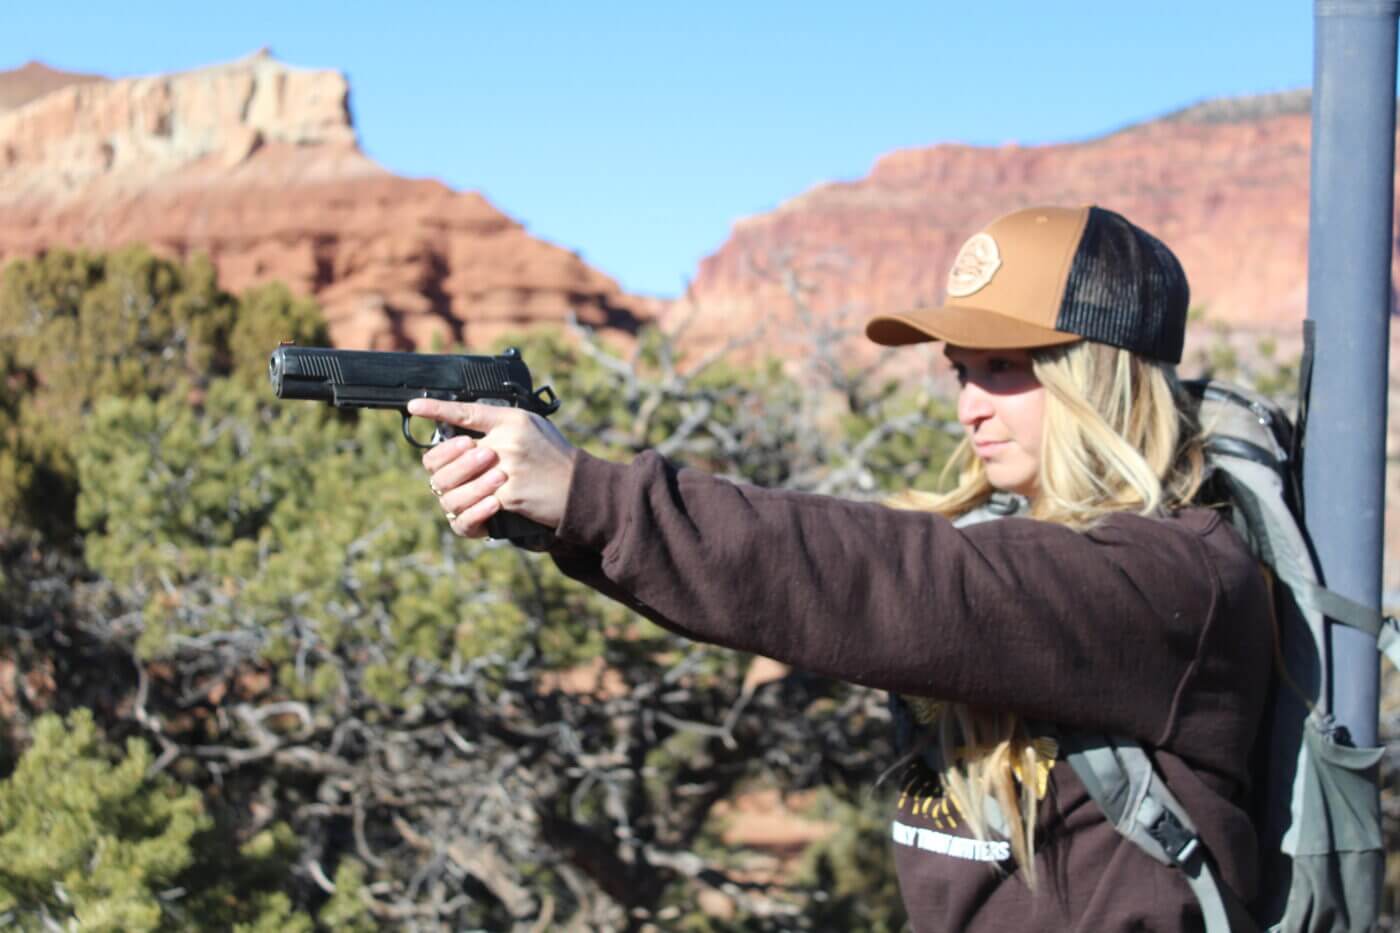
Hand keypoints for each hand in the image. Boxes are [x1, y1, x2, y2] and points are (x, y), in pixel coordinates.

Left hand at [407, 399, 577, 537]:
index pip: (466, 411)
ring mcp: (506, 469)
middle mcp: (506, 441)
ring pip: (458, 481)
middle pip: (452, 452)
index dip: (436, 407)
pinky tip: (482, 506)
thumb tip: (468, 429)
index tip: (414, 405)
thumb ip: (502, 425)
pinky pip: (476, 503)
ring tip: (465, 493)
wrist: (581, 489)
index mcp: (511, 420)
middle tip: (447, 472)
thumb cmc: (557, 458)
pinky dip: (476, 507)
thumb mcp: (533, 428)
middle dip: (444, 465)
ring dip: (458, 490)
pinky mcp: (508, 494)